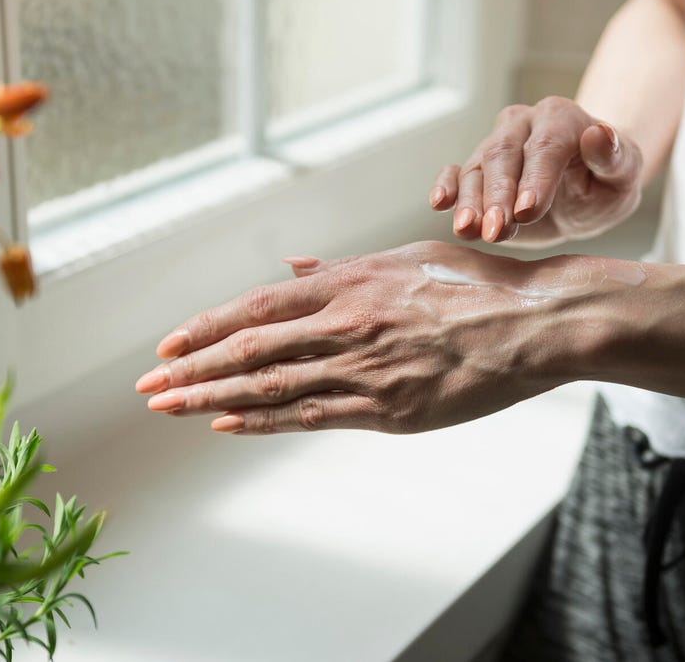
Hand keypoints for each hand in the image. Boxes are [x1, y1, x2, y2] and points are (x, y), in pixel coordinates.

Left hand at [134, 242, 593, 434]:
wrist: (535, 324)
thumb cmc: (474, 285)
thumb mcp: (404, 258)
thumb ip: (340, 269)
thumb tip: (289, 267)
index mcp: (351, 283)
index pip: (259, 305)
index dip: (208, 327)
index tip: (170, 345)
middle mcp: (349, 324)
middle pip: (253, 349)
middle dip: (194, 369)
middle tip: (149, 387)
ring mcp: (368, 370)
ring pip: (274, 386)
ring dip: (214, 399)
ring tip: (171, 409)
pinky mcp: (391, 410)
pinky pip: (315, 416)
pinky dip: (266, 421)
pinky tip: (229, 426)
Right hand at [429, 96, 642, 245]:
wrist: (587, 191)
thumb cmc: (607, 182)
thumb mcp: (624, 173)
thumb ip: (615, 156)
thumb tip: (599, 135)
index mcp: (559, 118)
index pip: (544, 147)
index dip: (535, 178)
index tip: (528, 211)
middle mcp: (522, 124)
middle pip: (502, 155)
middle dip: (497, 195)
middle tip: (496, 230)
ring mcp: (495, 146)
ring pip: (476, 169)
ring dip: (470, 202)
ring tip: (468, 230)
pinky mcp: (478, 171)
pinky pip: (456, 174)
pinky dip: (446, 187)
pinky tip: (440, 203)